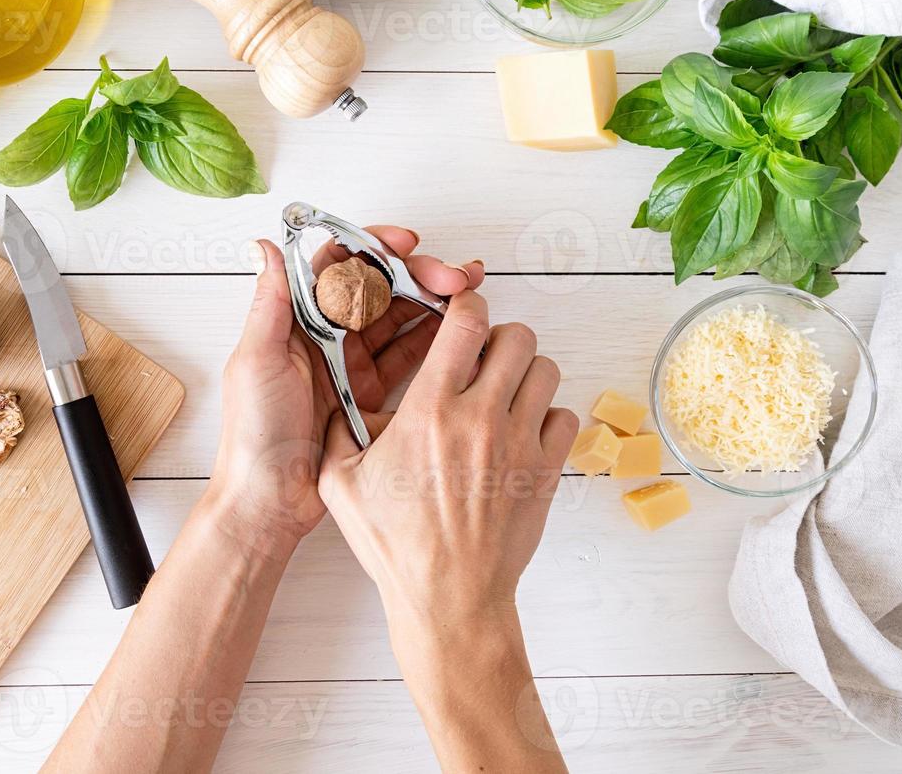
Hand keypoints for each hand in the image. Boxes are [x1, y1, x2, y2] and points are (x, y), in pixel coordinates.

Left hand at [208, 228, 483, 557]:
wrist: (268, 502)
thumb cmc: (253, 435)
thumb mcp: (256, 361)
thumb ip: (271, 304)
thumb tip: (269, 245)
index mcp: (296, 321)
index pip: (339, 265)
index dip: (375, 248)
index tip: (408, 245)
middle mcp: (324, 336)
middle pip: (378, 287)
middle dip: (419, 274)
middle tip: (455, 279)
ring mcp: (349, 365)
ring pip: (397, 318)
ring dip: (432, 301)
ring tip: (469, 298)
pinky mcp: (369, 395)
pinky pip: (406, 357)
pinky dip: (434, 341)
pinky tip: (460, 332)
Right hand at [317, 290, 577, 628]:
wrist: (448, 597)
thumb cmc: (396, 546)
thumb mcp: (340, 484)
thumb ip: (337, 430)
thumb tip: (339, 399)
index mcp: (429, 410)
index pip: (467, 322)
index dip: (467, 304)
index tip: (460, 310)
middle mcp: (480, 417)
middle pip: (518, 336)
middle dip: (499, 338)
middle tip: (482, 358)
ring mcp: (519, 442)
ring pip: (546, 370)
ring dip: (525, 373)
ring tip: (503, 393)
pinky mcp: (546, 470)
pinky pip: (564, 416)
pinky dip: (548, 415)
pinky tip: (521, 432)